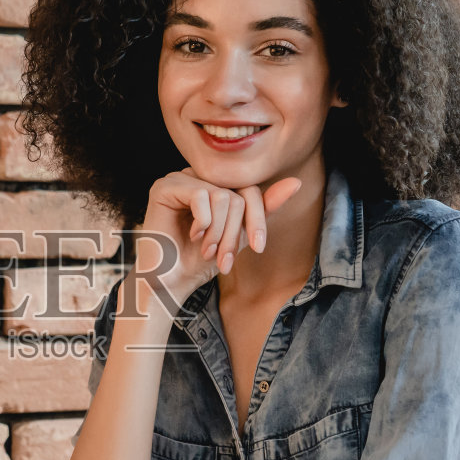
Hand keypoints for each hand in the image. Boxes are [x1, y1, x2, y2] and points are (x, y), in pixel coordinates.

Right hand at [136, 170, 302, 301]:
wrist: (170, 282)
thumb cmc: (199, 260)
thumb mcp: (239, 235)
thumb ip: (263, 210)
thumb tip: (295, 183)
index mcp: (215, 185)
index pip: (250, 189)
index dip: (258, 219)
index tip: (258, 247)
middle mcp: (197, 177)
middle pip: (237, 194)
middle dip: (235, 232)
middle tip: (224, 258)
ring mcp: (180, 179)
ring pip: (222, 196)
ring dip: (219, 232)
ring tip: (207, 250)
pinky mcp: (164, 187)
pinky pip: (201, 195)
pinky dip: (203, 223)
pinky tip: (191, 236)